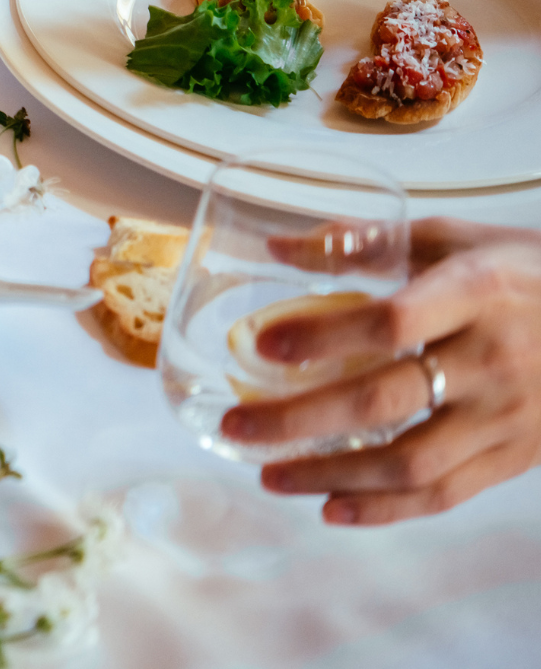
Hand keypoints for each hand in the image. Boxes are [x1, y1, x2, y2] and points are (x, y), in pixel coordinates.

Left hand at [222, 219, 540, 524]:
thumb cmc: (525, 271)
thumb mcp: (454, 238)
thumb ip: (367, 242)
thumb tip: (278, 246)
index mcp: (477, 294)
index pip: (392, 323)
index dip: (324, 337)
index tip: (261, 345)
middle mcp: (493, 361)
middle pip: (385, 401)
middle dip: (300, 420)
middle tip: (236, 425)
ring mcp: (508, 416)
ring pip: (410, 463)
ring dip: (331, 474)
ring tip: (268, 473)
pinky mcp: (516, 457)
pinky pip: (446, 494)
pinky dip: (385, 509)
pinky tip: (331, 506)